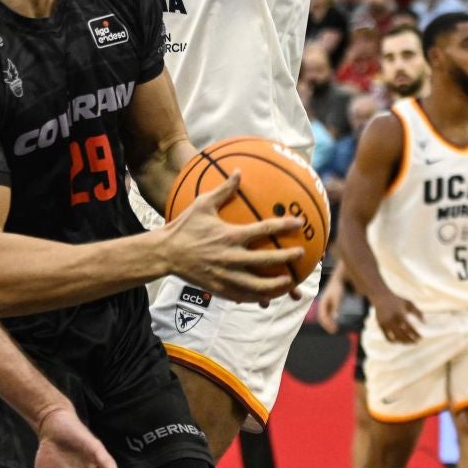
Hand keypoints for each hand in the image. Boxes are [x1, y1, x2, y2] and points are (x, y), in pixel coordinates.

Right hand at [161, 167, 304, 303]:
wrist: (165, 253)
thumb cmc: (184, 227)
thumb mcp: (202, 204)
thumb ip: (224, 189)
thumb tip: (238, 171)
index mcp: (231, 235)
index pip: (265, 230)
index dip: (284, 225)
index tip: (299, 223)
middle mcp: (232, 257)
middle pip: (268, 260)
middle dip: (288, 257)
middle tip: (301, 254)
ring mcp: (227, 275)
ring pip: (259, 285)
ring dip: (277, 284)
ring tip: (289, 281)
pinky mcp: (220, 289)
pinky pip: (244, 296)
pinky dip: (258, 297)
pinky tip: (267, 296)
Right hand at [315, 273, 345, 332]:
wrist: (337, 280)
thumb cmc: (337, 288)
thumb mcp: (337, 298)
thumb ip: (336, 307)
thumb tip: (335, 317)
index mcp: (322, 304)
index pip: (322, 317)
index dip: (327, 324)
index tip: (333, 330)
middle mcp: (322, 306)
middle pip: (322, 319)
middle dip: (327, 326)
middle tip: (334, 332)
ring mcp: (325, 306)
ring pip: (325, 318)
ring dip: (329, 324)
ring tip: (335, 329)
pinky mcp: (329, 305)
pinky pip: (328, 315)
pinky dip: (331, 320)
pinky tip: (335, 324)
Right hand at [371, 288, 424, 343]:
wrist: (381, 297)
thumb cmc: (397, 301)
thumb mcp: (409, 304)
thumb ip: (418, 312)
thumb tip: (425, 323)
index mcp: (400, 314)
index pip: (409, 328)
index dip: (415, 335)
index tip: (421, 338)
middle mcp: (392, 320)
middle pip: (402, 335)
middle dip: (410, 340)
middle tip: (417, 342)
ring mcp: (386, 324)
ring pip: (395, 338)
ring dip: (404, 342)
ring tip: (410, 342)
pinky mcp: (381, 326)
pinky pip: (387, 338)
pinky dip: (394, 342)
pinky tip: (400, 342)